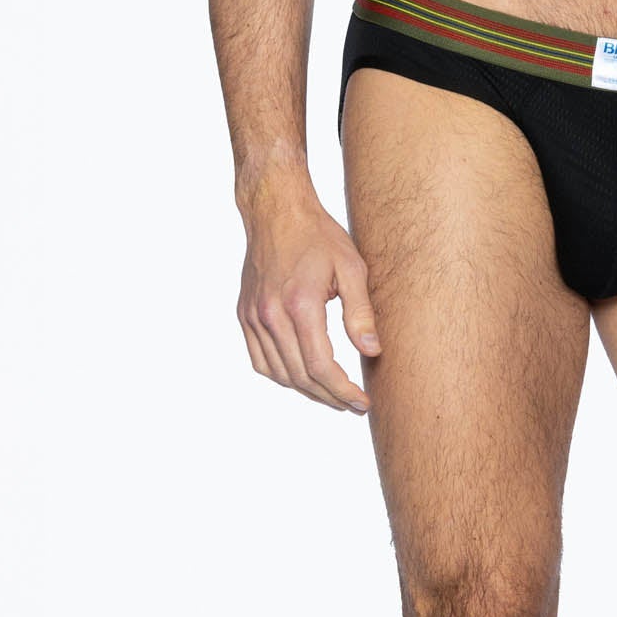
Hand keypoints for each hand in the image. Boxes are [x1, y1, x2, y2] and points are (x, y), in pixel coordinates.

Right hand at [237, 190, 377, 413]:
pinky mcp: (245, 314)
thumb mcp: (352, 268)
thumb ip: (361, 313)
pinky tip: (302, 377)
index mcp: (299, 304)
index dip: (343, 391)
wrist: (276, 211)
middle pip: (300, 376)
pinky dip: (282, 376)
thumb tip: (372, 352)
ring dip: (307, 391)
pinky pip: (260, 360)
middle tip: (352, 405)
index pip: (321, 367)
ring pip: (279, 373)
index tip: (362, 402)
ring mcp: (253, 316)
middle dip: (330, 397)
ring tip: (332, 394)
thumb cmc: (318, 236)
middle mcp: (271, 314)